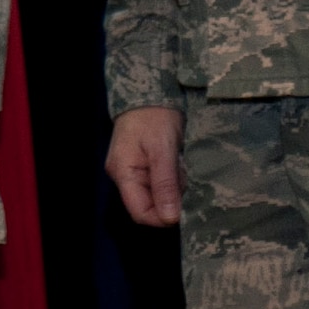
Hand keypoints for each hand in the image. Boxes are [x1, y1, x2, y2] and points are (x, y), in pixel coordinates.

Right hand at [106, 105, 184, 226]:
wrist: (150, 89)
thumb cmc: (154, 116)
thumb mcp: (162, 149)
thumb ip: (165, 184)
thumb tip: (170, 219)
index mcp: (123, 173)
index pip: (140, 212)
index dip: (163, 217)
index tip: (185, 208)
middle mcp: (125, 176)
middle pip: (150, 205)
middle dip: (172, 198)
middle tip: (184, 178)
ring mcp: (134, 170)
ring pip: (158, 194)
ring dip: (175, 187)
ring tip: (182, 167)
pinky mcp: (144, 164)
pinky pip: (160, 182)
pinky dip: (174, 178)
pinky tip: (179, 164)